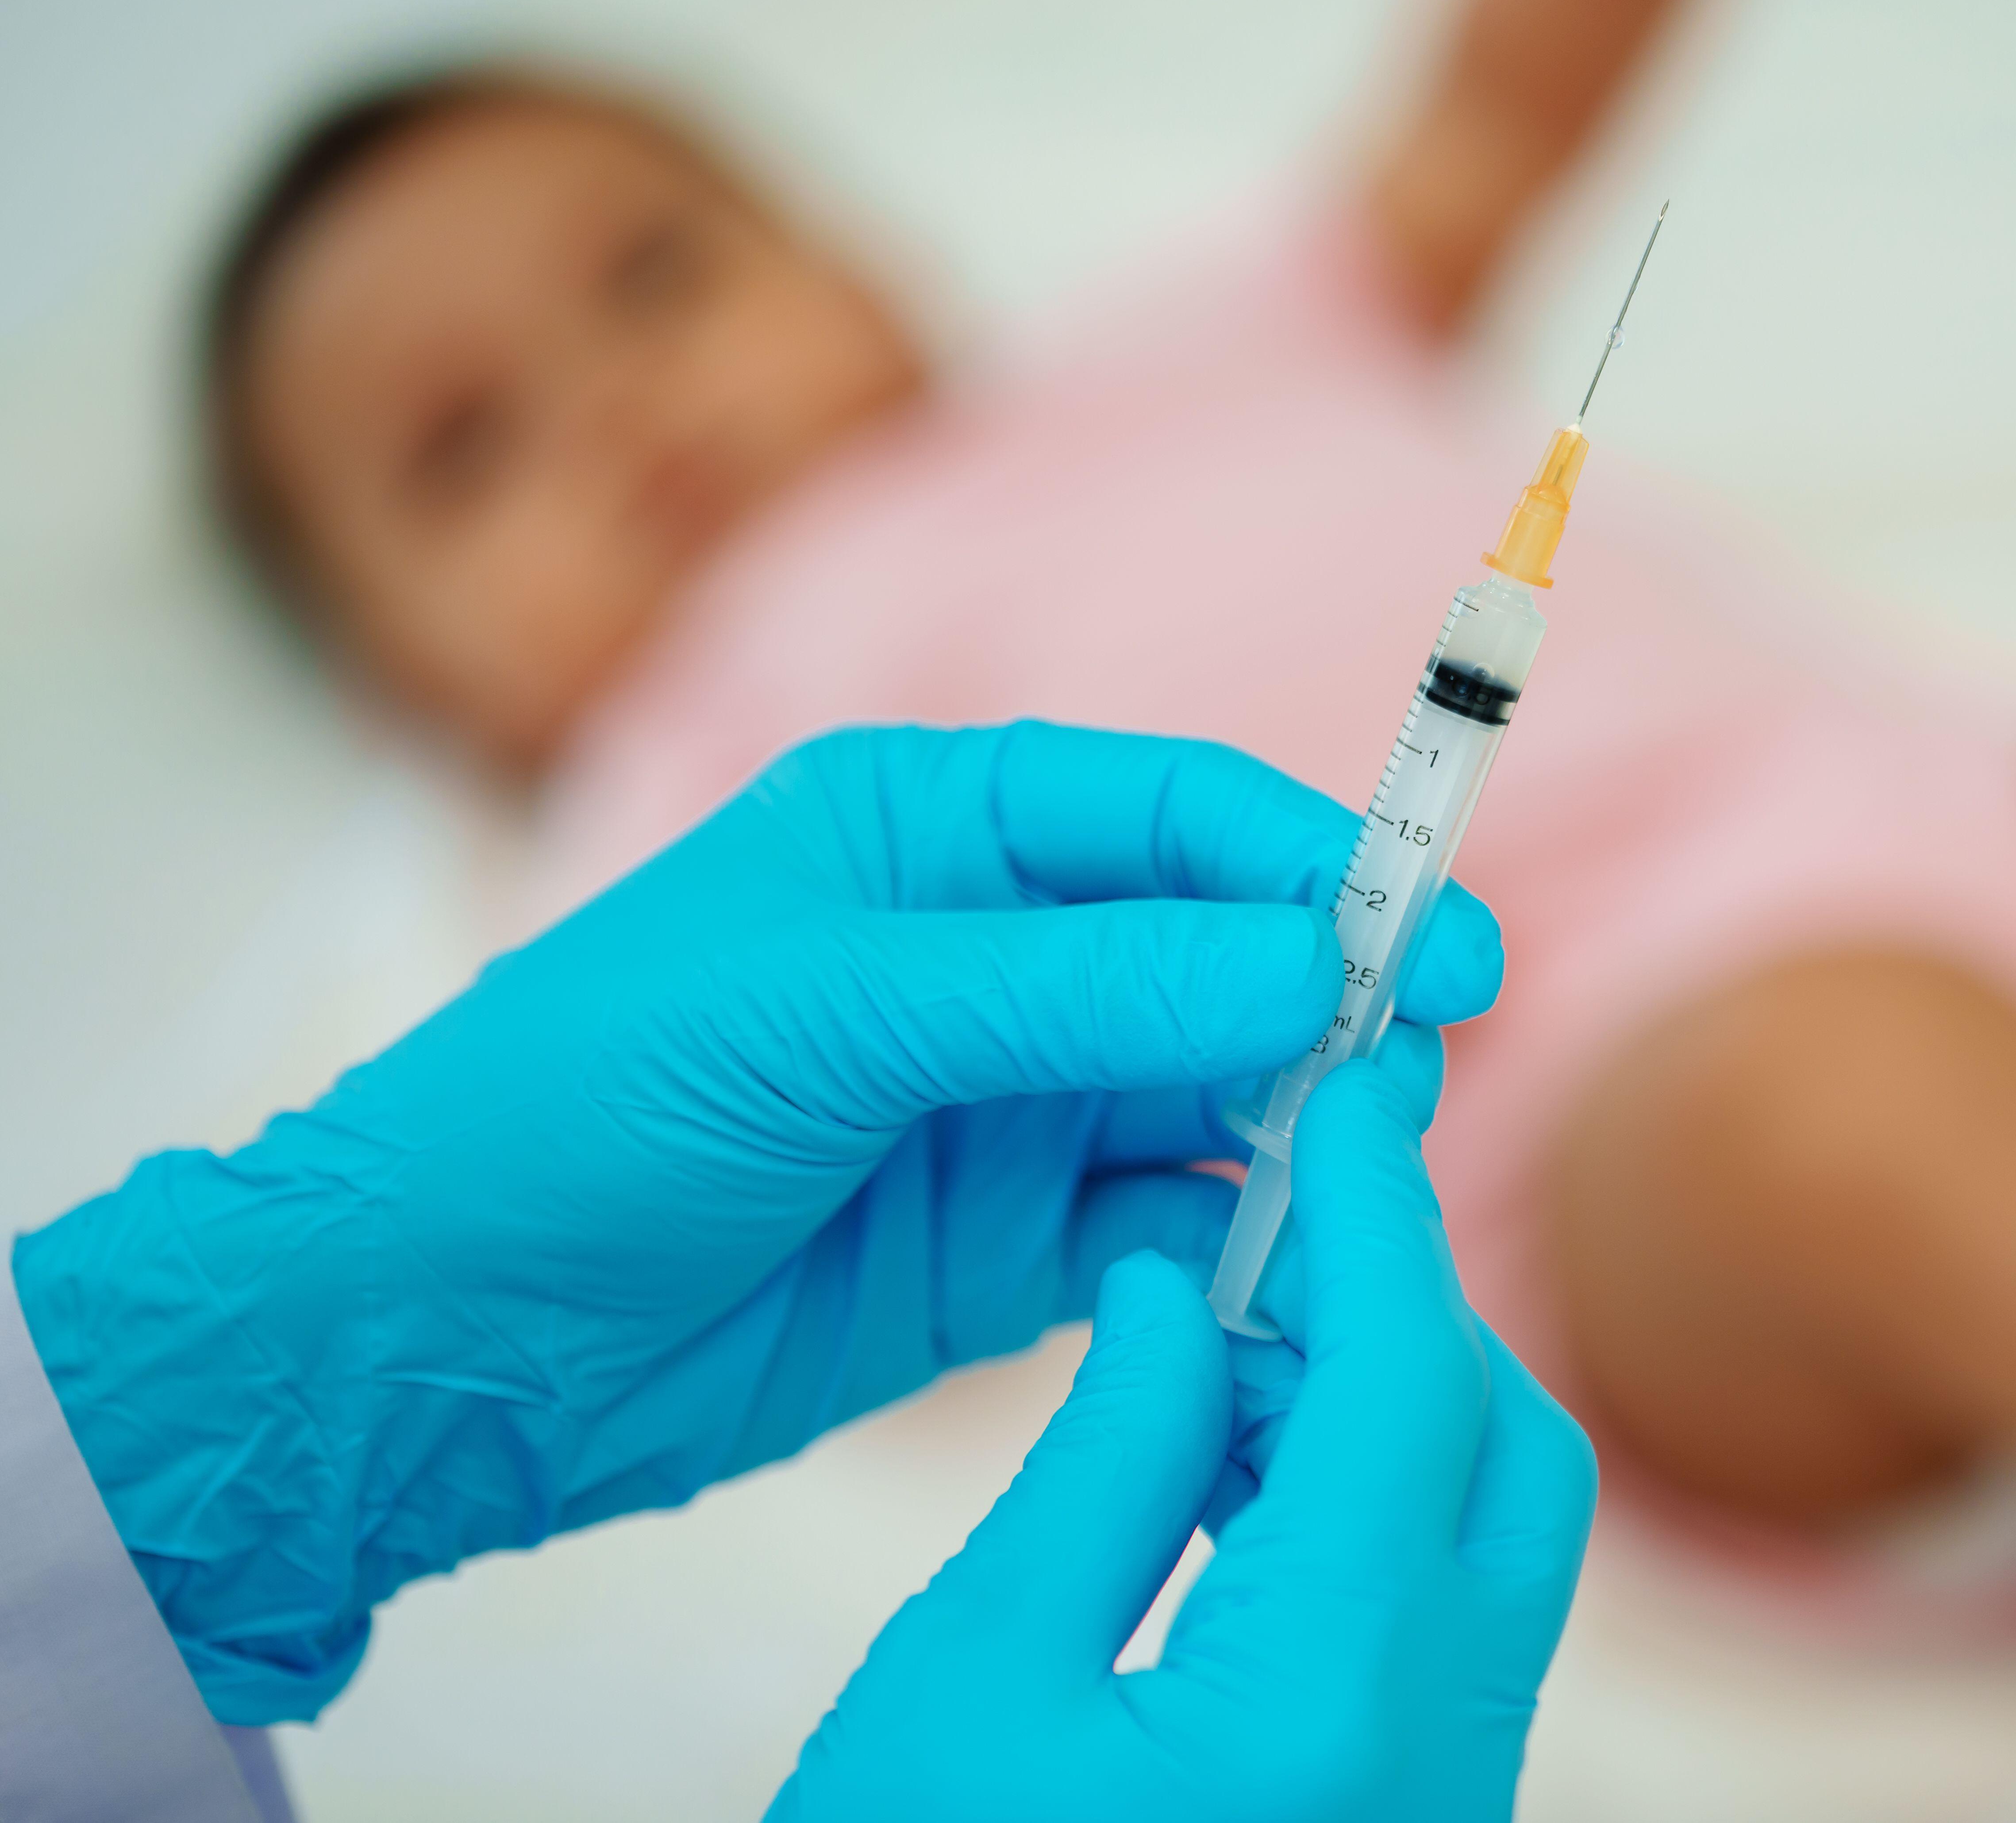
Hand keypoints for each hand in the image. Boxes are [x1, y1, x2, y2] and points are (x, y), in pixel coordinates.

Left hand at [10, 723, 1499, 1722]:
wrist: (446, 1335)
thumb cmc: (588, 1106)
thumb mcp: (837, 1011)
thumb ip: (1081, 989)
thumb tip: (1310, 966)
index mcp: (931, 831)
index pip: (1169, 815)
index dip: (1312, 861)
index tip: (1428, 928)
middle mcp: (985, 957)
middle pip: (1215, 952)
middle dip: (1330, 995)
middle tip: (1434, 1051)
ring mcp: (1001, 1105)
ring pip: (1209, 1094)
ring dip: (1296, 1124)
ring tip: (1369, 1163)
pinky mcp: (1002, 1249)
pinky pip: (1162, 1226)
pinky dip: (1226, 1243)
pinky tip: (1271, 1267)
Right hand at [768, 1048, 1598, 1822]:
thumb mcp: (968, 1676)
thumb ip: (1105, 1464)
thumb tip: (1187, 1290)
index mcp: (1320, 1701)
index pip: (1406, 1384)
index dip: (1381, 1212)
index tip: (1352, 1085)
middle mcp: (1433, 1754)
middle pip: (1502, 1452)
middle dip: (1404, 1311)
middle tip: (1268, 1229)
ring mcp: (1440, 1797)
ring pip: (1488, 1531)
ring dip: (1381, 1410)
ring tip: (1218, 1356)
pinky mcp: (1409, 1815)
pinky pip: (1444, 1616)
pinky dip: (1367, 1511)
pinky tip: (1236, 1478)